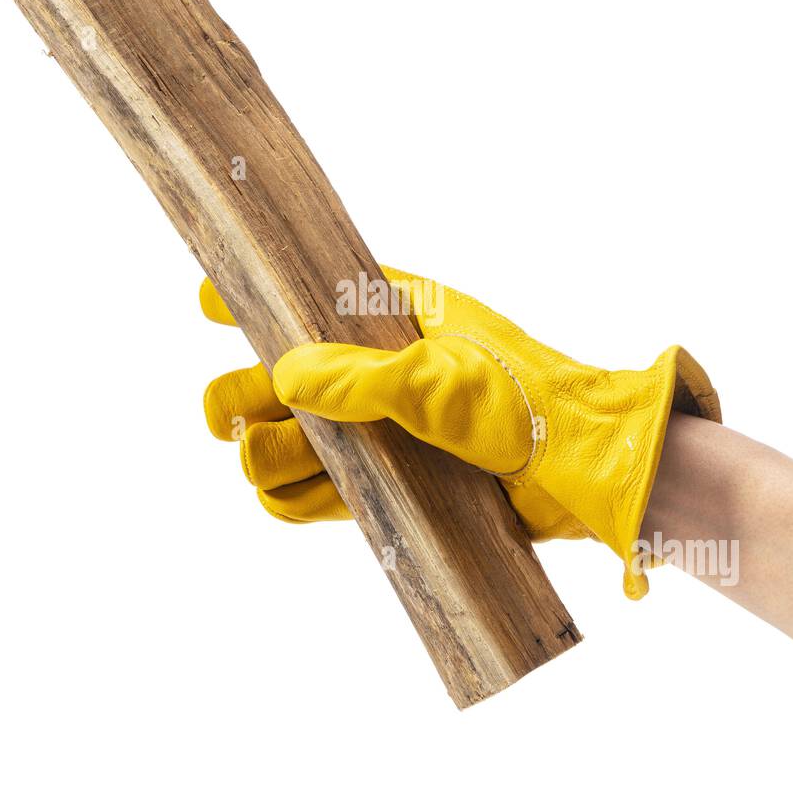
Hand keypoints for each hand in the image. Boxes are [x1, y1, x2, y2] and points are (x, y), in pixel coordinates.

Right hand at [200, 267, 719, 597]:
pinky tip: (285, 494)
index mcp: (393, 315)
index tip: (208, 300)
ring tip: (262, 458)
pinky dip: (296, 497)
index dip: (256, 297)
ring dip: (267, 454)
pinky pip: (321, 491)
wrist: (584, 472)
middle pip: (280, 378)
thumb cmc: (526, 401)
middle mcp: (377, 369)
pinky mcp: (390, 482)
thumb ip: (363, 378)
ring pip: (292, 441)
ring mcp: (380, 429)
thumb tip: (282, 376)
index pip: (309, 293)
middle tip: (226, 418)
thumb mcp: (445, 379)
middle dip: (242, 396)